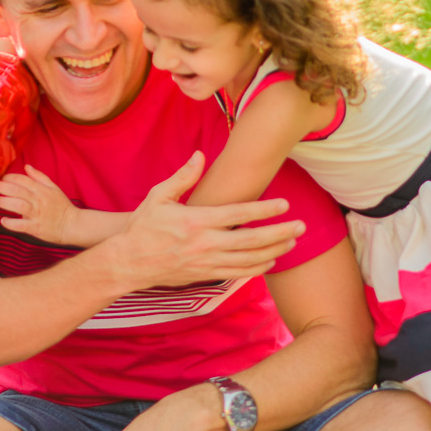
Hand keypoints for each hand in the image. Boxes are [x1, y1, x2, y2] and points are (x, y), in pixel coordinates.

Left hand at [0, 165, 76, 243]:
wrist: (73, 225)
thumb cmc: (62, 206)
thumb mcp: (53, 188)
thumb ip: (39, 177)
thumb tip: (26, 166)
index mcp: (42, 190)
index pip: (23, 180)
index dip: (10, 177)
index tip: (2, 178)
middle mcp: (39, 201)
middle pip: (19, 191)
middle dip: (4, 187)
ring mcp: (37, 214)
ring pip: (19, 205)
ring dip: (5, 202)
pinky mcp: (36, 228)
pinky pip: (21, 225)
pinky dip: (11, 223)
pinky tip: (3, 220)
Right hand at [111, 151, 303, 286]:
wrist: (128, 262)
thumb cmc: (143, 227)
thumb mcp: (157, 197)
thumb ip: (182, 177)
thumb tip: (200, 155)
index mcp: (195, 220)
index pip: (238, 213)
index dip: (264, 209)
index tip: (284, 205)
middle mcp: (205, 243)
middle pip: (251, 240)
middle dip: (280, 233)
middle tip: (301, 226)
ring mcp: (206, 262)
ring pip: (249, 259)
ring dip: (274, 251)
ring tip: (291, 241)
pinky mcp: (205, 275)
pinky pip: (238, 274)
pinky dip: (257, 268)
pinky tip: (270, 260)